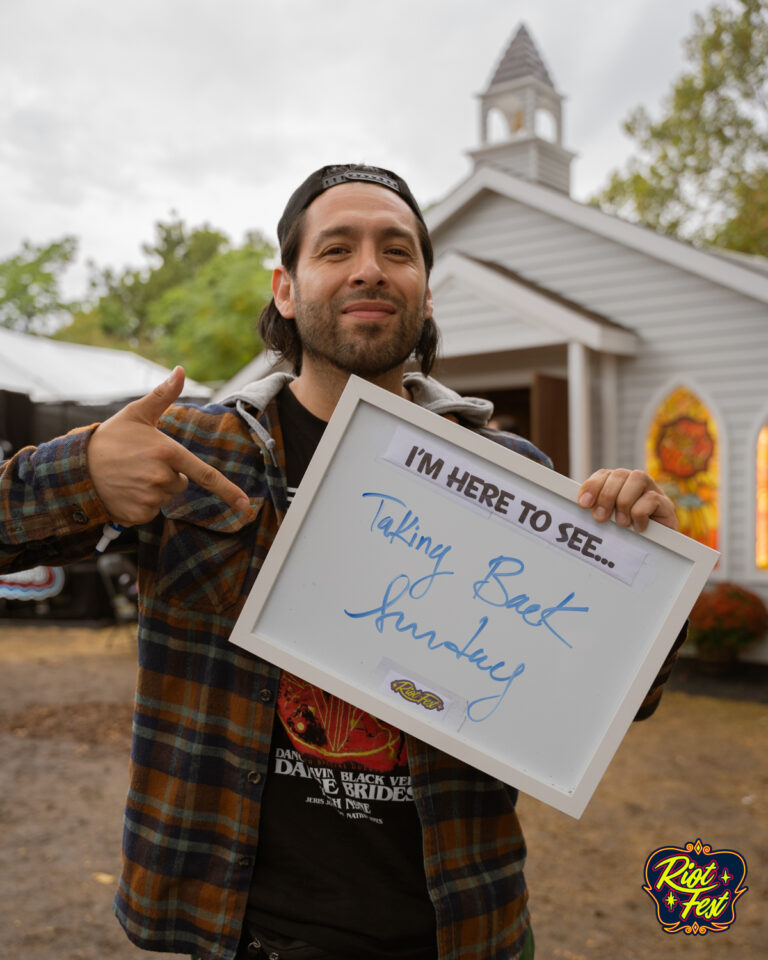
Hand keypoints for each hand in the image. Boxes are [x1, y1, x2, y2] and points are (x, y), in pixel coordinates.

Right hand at [86, 366, 249, 525]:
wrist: (77, 467)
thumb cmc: (111, 438)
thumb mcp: (137, 414)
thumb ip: (163, 395)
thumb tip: (181, 369)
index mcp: (166, 452)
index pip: (204, 474)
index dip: (227, 490)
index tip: (244, 504)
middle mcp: (161, 477)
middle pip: (181, 483)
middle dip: (168, 475)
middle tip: (141, 463)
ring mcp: (149, 497)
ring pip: (166, 497)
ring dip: (154, 489)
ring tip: (130, 476)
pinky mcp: (137, 514)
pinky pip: (151, 511)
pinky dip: (141, 504)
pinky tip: (125, 490)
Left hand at [577, 468, 677, 532]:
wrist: (656, 552)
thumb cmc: (627, 538)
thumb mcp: (608, 523)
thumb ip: (597, 511)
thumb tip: (582, 505)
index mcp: (618, 485)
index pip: (604, 474)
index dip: (592, 486)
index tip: (584, 504)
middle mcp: (635, 483)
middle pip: (619, 474)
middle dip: (606, 496)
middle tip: (601, 518)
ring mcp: (653, 491)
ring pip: (638, 478)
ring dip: (624, 501)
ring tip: (622, 523)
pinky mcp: (667, 505)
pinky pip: (652, 498)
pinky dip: (640, 514)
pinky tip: (638, 528)